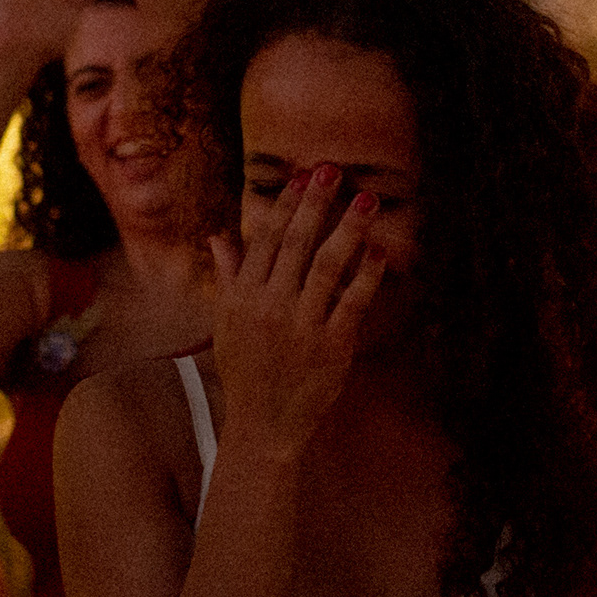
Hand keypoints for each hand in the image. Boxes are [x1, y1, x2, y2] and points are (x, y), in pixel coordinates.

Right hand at [205, 165, 384, 463]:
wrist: (263, 426)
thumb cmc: (246, 373)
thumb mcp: (227, 324)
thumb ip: (228, 277)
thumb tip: (218, 236)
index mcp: (242, 298)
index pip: (264, 240)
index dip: (284, 206)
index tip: (302, 179)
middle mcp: (270, 307)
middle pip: (296, 243)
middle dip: (316, 203)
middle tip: (334, 171)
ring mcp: (302, 326)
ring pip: (328, 265)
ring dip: (349, 229)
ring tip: (366, 201)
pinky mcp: (332, 346)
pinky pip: (353, 301)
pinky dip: (367, 274)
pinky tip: (378, 252)